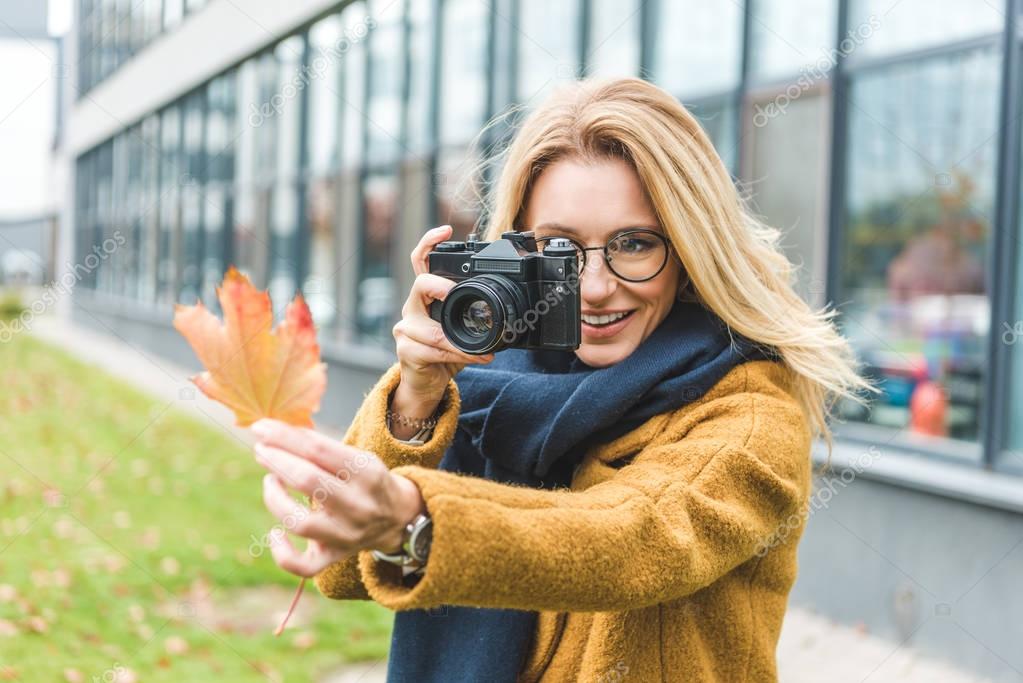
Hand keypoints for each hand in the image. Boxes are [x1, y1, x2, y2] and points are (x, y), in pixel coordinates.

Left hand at [250, 419, 425, 577]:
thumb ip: (320, 447)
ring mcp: (346, 535)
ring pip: (301, 523)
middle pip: (307, 480)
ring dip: (275, 499)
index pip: (317, 449)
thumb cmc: (366, 480)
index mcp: (366, 472)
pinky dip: (282, 553)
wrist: (397, 517)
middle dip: (276, 460)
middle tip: (261, 449)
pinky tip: (274, 533)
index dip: (283, 436)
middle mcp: (358, 505)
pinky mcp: (335, 557)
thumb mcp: (357, 457)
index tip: (260, 427)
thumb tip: (274, 434)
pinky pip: (304, 566)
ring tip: (270, 481)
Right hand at [393, 225, 494, 402]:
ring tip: (484, 350)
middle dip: (441, 287)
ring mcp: (406, 329)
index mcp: (426, 298)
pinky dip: (459, 355)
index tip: (445, 230)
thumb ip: (474, 315)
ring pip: (434, 329)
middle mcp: (412, 308)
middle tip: (454, 293)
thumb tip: (506, 304)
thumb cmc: (446, 353)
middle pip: (420, 284)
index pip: (420, 262)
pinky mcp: (406, 350)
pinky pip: (435, 349)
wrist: (428, 384)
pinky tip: (476, 357)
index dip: (429, 242)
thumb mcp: (462, 330)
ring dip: (462, 342)